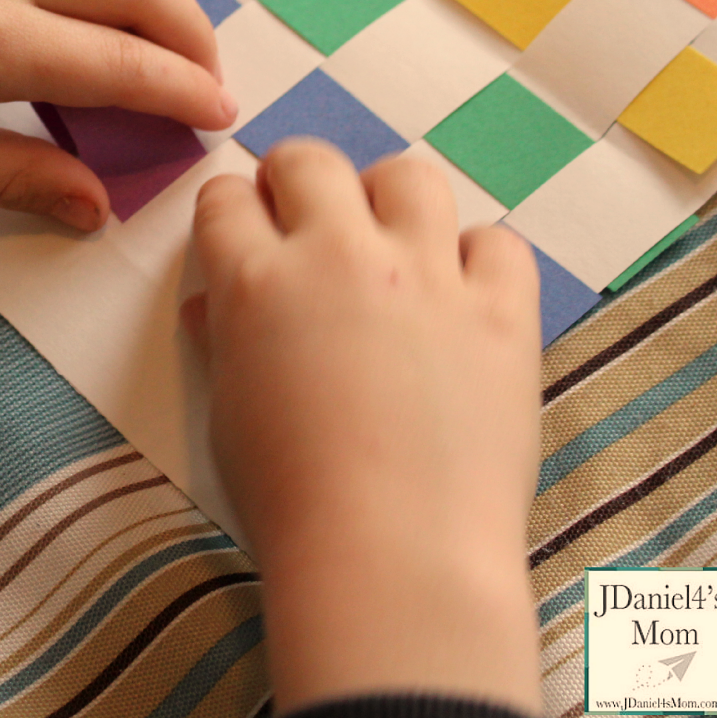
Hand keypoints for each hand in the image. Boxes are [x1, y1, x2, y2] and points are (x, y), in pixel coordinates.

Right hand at [186, 140, 542, 717]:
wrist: (392, 557)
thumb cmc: (289, 498)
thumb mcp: (229, 412)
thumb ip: (222, 339)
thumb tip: (215, 302)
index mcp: (257, 282)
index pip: (226, 199)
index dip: (231, 209)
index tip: (245, 229)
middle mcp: (340, 255)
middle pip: (310, 160)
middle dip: (295, 178)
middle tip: (306, 222)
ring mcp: (428, 275)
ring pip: (409, 176)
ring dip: (388, 201)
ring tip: (392, 246)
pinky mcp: (501, 309)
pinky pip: (497, 243)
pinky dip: (477, 260)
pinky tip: (464, 300)